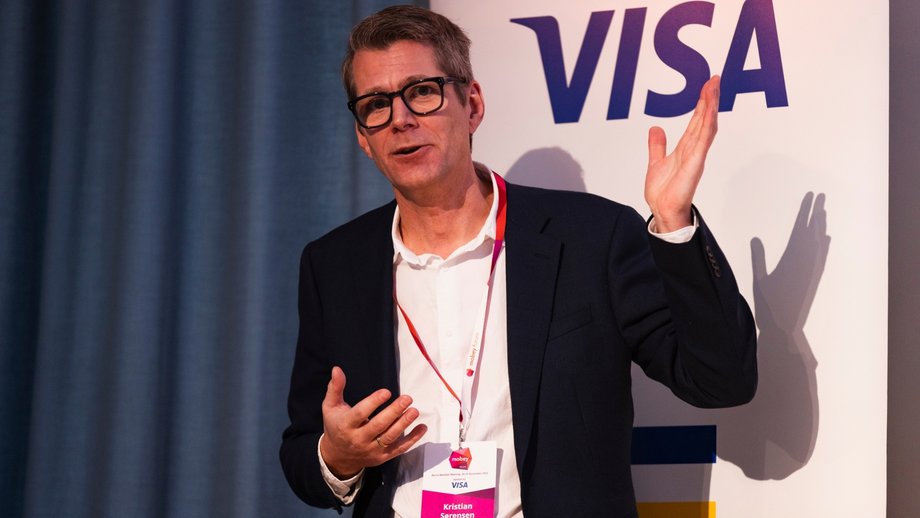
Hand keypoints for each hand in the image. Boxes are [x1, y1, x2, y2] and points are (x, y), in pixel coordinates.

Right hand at [319, 366, 426, 478]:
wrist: (338, 457)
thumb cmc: (335, 426)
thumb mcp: (330, 407)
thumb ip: (335, 388)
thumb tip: (337, 369)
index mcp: (345, 426)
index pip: (360, 414)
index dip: (373, 403)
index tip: (387, 391)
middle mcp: (358, 439)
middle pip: (378, 426)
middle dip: (394, 412)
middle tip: (407, 398)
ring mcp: (371, 450)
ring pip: (390, 437)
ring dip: (404, 424)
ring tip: (414, 410)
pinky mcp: (382, 457)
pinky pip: (399, 449)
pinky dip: (412, 439)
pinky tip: (422, 427)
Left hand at [645, 75, 719, 231]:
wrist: (662, 211)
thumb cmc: (664, 193)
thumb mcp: (656, 162)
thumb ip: (657, 146)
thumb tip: (655, 129)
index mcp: (685, 149)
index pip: (696, 121)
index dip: (701, 104)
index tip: (706, 87)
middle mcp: (693, 150)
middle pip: (704, 120)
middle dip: (709, 99)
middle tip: (714, 79)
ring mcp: (696, 156)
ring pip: (706, 127)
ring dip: (710, 107)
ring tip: (713, 88)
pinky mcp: (694, 164)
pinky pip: (703, 142)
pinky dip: (706, 126)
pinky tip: (710, 113)